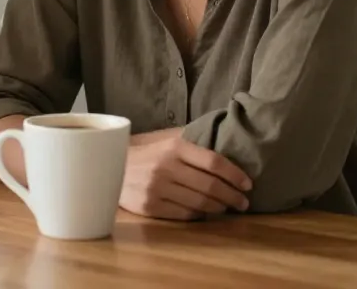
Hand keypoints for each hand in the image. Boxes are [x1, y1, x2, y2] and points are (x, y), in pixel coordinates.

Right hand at [119, 135, 252, 220]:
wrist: (108, 167)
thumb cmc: (145, 155)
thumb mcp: (165, 142)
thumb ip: (191, 145)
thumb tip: (227, 146)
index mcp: (173, 147)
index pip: (214, 161)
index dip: (235, 174)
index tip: (248, 183)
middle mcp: (166, 166)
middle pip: (211, 185)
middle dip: (233, 196)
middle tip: (243, 201)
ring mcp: (157, 188)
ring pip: (201, 203)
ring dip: (219, 207)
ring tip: (227, 207)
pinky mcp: (150, 206)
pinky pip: (185, 214)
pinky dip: (199, 215)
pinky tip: (204, 211)